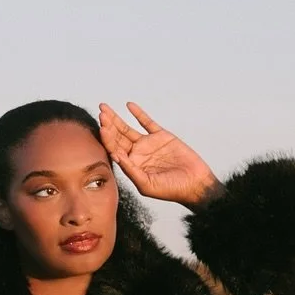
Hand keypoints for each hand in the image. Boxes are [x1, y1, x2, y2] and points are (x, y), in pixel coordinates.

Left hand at [98, 102, 219, 206]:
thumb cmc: (171, 189)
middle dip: (108, 125)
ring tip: (105, 109)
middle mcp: (136, 154)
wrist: (194, 183)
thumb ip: (131, 171)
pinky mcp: (161, 136)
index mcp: (130, 166)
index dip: (107, 139)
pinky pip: (147, 122)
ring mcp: (148, 144)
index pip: (114, 150)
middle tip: (101, 114)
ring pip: (127, 129)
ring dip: (116, 119)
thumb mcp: (147, 184)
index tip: (102, 128)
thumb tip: (116, 156)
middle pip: (117, 137)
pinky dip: (138, 113)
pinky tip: (129, 106)